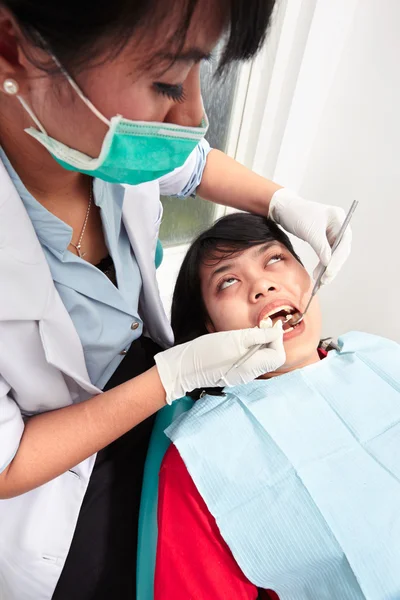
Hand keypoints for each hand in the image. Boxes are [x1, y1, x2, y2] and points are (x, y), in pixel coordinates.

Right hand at [154, 322, 284, 403]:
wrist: (184, 367)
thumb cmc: (207, 352)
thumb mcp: (236, 339)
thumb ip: (259, 336)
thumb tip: (277, 331)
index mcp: (253, 368)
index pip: (278, 355)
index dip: (277, 339)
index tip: (270, 325)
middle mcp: (250, 374)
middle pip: (271, 357)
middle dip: (269, 340)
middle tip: (260, 326)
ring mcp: (242, 374)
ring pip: (260, 357)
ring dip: (259, 343)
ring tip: (248, 332)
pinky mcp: (233, 371)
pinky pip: (249, 359)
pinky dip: (249, 348)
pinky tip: (239, 340)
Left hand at [269, 188, 351, 284]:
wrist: (284, 208)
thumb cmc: (297, 214)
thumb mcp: (310, 231)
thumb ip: (321, 247)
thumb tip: (329, 264)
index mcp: (339, 218)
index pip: (344, 242)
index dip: (337, 260)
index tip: (329, 273)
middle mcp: (339, 225)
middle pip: (342, 250)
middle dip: (334, 266)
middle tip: (324, 280)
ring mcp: (333, 232)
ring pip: (335, 254)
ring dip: (329, 267)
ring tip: (321, 280)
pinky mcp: (324, 238)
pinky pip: (327, 253)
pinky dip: (324, 263)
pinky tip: (319, 272)